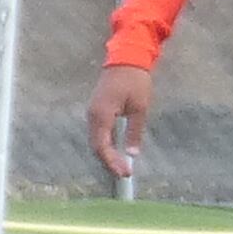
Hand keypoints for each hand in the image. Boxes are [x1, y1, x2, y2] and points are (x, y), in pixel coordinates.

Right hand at [89, 63, 153, 181]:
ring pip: (96, 140)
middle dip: (109, 161)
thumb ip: (135, 131)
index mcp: (102, 115)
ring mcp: (92, 113)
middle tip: (125, 174)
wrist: (126, 59)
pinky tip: (116, 152)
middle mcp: (92, 115)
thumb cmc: (135, 81)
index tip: (125, 173)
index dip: (112, 161)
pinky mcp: (96, 111)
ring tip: (121, 167)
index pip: (102, 146)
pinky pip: (98, 132)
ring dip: (107, 154)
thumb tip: (132, 153)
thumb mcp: (140, 108)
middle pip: (96, 146)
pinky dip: (106, 145)